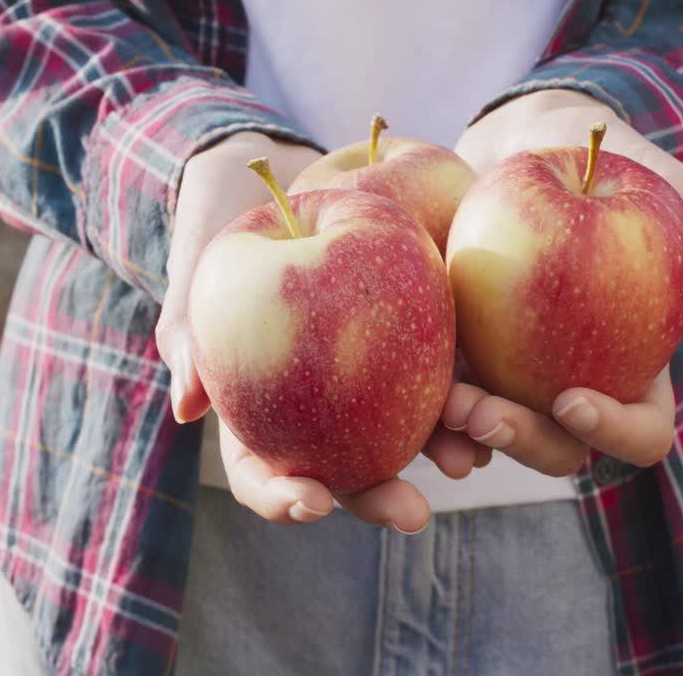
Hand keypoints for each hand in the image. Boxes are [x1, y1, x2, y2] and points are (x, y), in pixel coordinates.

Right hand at [155, 131, 478, 531]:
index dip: (283, 498)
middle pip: (347, 473)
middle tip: (412, 513)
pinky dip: (473, 393)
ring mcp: (375, 375)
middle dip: (379, 498)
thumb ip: (186, 331)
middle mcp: (321, 407)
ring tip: (471, 459)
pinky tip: (496, 406)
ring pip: (409, 434)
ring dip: (443, 452)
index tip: (314, 502)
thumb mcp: (199, 268)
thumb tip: (188, 409)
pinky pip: (450, 371)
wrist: (284, 169)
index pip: (264, 473)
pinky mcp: (422, 336)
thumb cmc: (225, 220)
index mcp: (260, 410)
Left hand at [446, 89, 682, 474]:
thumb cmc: (618, 169)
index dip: (613, 431)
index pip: (641, 432)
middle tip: (481, 411)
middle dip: (523, 440)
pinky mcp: (457, 352)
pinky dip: (429, 408)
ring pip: (495, 436)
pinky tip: (415, 396)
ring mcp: (513, 377)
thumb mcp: (676, 198)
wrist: (528, 141)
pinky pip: (442, 395)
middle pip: (560, 449)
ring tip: (445, 408)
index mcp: (636, 373)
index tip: (571, 398)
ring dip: (470, 437)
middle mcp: (573, 386)